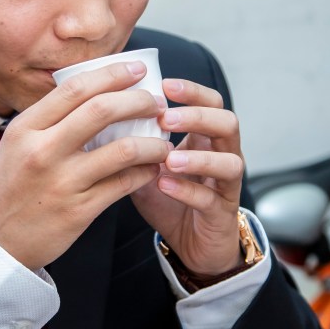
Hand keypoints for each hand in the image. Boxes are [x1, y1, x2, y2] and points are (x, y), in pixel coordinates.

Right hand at [0, 60, 170, 269]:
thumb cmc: (9, 188)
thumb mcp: (17, 145)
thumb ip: (50, 120)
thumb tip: (96, 93)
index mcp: (26, 128)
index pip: (76, 89)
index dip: (112, 74)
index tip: (136, 70)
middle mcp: (43, 151)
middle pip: (103, 110)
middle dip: (139, 101)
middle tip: (157, 103)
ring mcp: (63, 182)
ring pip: (124, 150)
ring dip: (153, 143)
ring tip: (163, 143)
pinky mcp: (79, 211)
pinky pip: (124, 184)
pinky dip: (145, 173)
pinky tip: (152, 169)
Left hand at [131, 78, 244, 276]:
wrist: (190, 245)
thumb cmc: (169, 198)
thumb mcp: (147, 165)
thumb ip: (134, 143)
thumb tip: (99, 117)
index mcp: (206, 138)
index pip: (210, 102)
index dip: (192, 90)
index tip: (164, 84)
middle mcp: (223, 156)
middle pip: (228, 123)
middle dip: (198, 117)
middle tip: (164, 118)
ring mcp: (226, 185)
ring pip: (230, 162)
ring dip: (198, 157)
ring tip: (167, 157)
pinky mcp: (222, 214)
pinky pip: (211, 199)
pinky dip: (187, 191)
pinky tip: (164, 185)